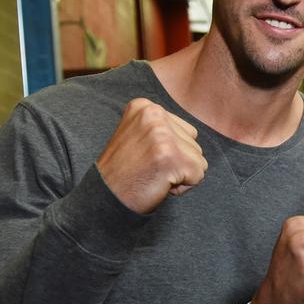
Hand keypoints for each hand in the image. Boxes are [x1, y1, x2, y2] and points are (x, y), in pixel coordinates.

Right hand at [96, 98, 207, 213]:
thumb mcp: (139, 136)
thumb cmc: (125, 171)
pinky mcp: (171, 156)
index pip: (187, 131)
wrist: (105, 196)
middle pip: (194, 144)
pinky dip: (183, 187)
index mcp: (146, 107)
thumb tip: (193, 133)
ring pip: (198, 159)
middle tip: (149, 168)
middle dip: (178, 162)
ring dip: (180, 174)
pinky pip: (198, 175)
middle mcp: (154, 114)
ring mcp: (162, 135)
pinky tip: (159, 183)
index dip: (172, 152)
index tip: (146, 157)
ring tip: (153, 174)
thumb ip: (164, 129)